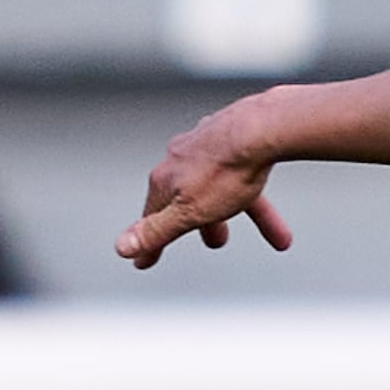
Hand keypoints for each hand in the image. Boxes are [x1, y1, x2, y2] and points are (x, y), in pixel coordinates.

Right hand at [122, 88, 310, 266]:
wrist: (260, 129)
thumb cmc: (225, 170)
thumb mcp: (188, 213)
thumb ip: (156, 231)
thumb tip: (122, 247)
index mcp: (165, 180)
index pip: (152, 219)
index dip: (152, 243)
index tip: (146, 260)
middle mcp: (180, 160)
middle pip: (188, 200)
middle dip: (202, 224)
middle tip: (217, 241)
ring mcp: (205, 146)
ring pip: (221, 186)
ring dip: (239, 208)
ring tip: (267, 226)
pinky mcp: (231, 138)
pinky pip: (241, 170)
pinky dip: (251, 185)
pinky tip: (259, 182)